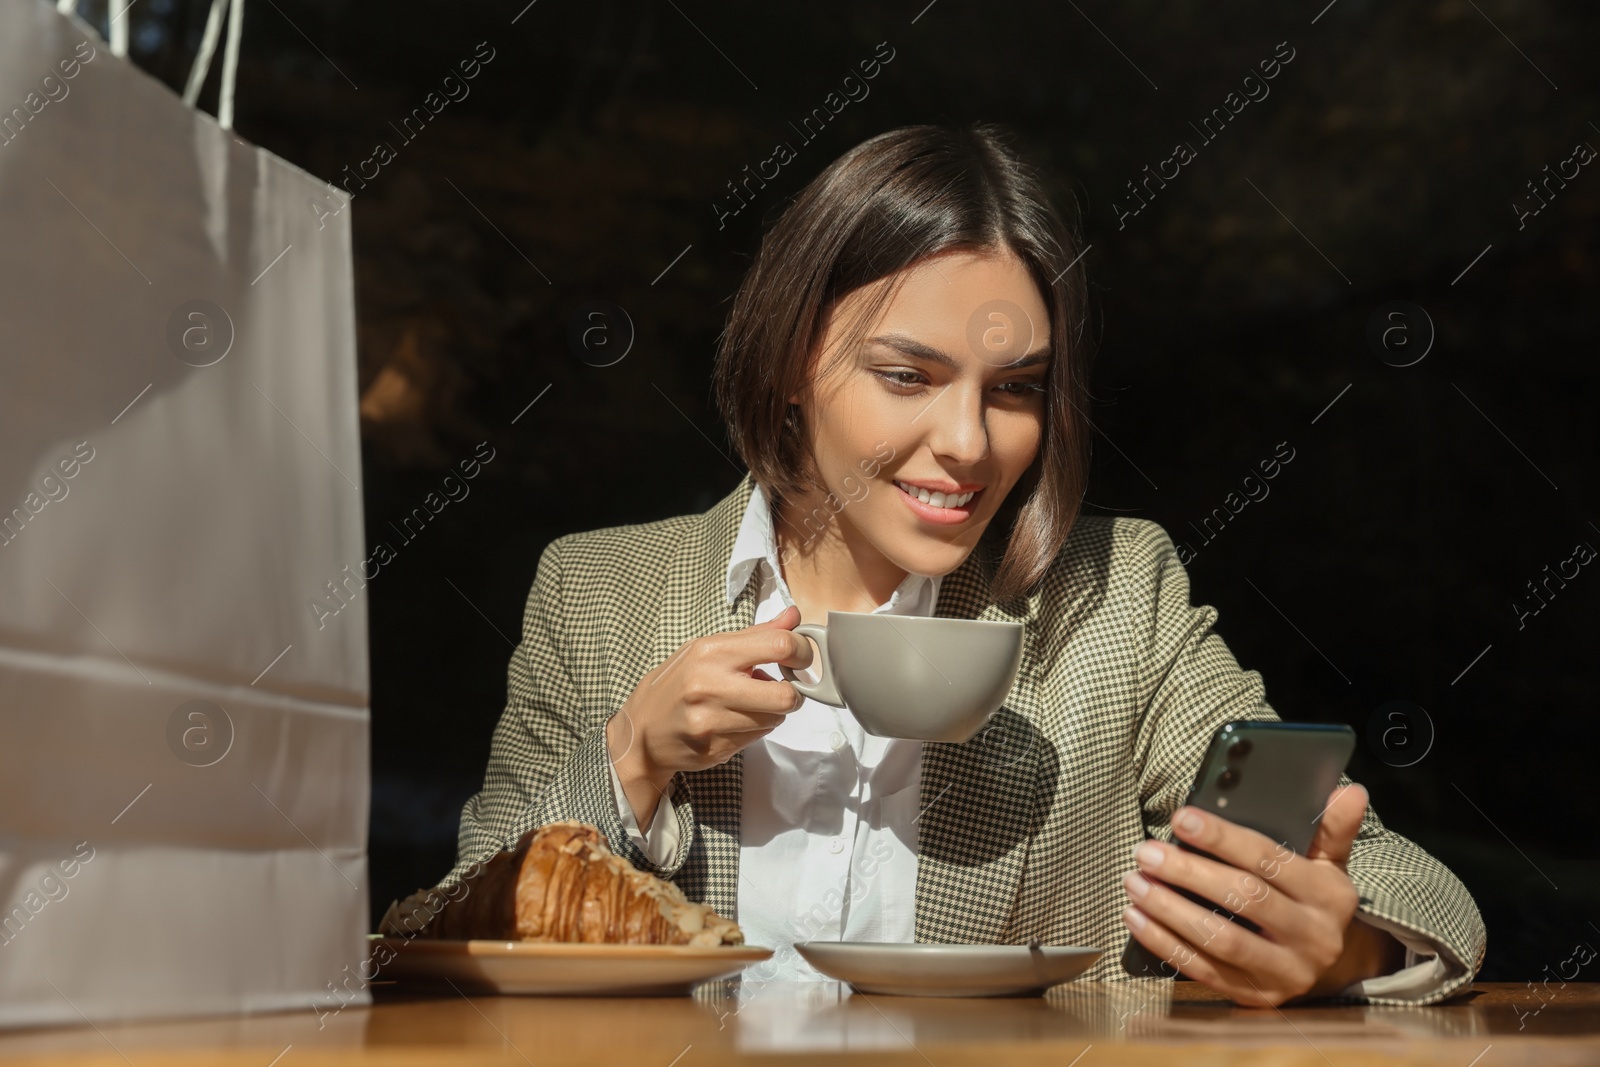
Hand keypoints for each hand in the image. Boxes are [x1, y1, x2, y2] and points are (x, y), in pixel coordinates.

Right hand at [607, 605, 811, 824]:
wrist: (641, 732)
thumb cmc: (676, 684)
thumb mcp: (707, 649)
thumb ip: (755, 635)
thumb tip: (794, 616)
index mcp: (711, 652)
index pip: (779, 647)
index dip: (801, 653)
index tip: (799, 659)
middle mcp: (711, 686)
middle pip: (786, 696)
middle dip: (793, 694)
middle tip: (782, 689)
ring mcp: (712, 722)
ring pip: (775, 720)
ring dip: (772, 713)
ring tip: (750, 705)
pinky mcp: (716, 749)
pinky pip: (758, 738)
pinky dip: (755, 729)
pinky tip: (734, 722)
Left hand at [1120, 782, 1404, 1006]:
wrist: (1334, 967)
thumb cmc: (1315, 900)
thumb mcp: (1330, 863)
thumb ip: (1332, 827)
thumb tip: (1349, 790)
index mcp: (1328, 896)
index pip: (1269, 860)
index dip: (1223, 838)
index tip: (1181, 818)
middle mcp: (1312, 937)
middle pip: (1243, 898)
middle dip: (1188, 873)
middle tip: (1146, 852)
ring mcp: (1285, 972)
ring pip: (1221, 940)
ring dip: (1170, 911)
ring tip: (1135, 883)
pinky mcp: (1257, 996)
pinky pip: (1204, 971)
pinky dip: (1165, 945)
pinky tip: (1136, 920)